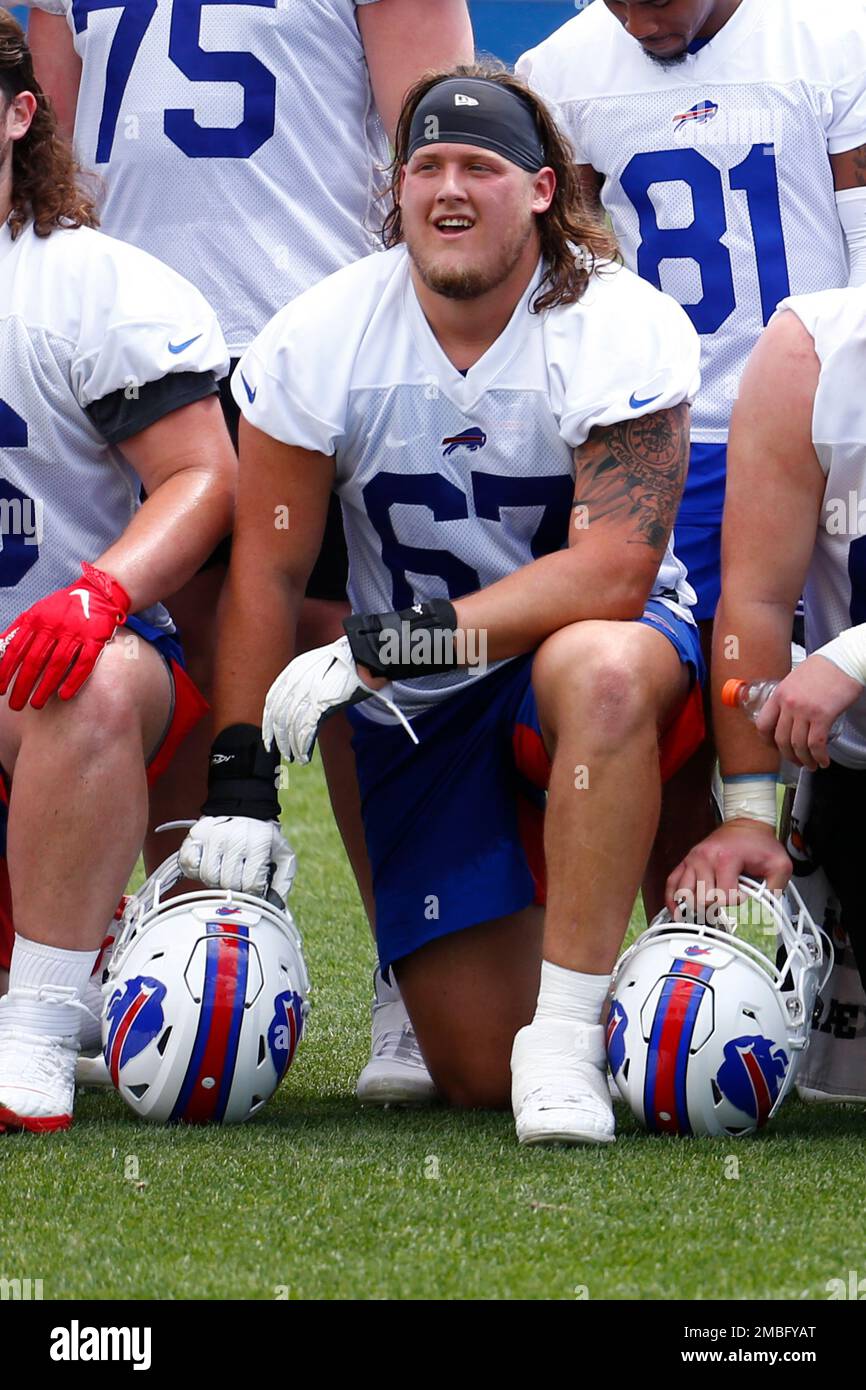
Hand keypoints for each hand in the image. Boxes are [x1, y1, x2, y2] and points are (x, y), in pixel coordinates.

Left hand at [0, 562, 129, 710]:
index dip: (6, 671)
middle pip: (35, 660)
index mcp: (37, 619)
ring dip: (45, 687)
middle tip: (16, 705)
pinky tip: (64, 696)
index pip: (16, 649)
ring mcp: (76, 633)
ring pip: (57, 664)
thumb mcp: (37, 610)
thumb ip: (18, 628)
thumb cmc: (64, 605)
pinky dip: (74, 680)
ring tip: (36, 704)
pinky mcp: (95, 639)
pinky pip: (84, 663)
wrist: (98, 592)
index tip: (0, 689)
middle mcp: (54, 626)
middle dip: (23, 685)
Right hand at [179, 815, 296, 898]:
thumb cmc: (263, 837)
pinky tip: (209, 862)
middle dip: (235, 885)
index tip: (254, 886)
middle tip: (239, 875)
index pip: (251, 885)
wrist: (244, 807)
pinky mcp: (197, 834)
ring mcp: (214, 835)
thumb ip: (282, 882)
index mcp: (260, 842)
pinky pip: (190, 865)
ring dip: (216, 879)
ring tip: (225, 869)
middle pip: (229, 883)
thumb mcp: (282, 855)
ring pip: (208, 877)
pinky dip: (197, 869)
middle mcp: (236, 838)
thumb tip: (277, 907)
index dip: (253, 891)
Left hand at [263, 635, 414, 763]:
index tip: (269, 735)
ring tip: (295, 757)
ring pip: (290, 726)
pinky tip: (303, 756)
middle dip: (278, 737)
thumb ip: (306, 682)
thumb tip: (300, 705)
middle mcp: (296, 681)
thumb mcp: (320, 666)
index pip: (272, 699)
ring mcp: (308, 692)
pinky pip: (305, 730)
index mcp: (293, 670)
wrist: (366, 656)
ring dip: (291, 745)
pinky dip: (302, 746)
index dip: (268, 721)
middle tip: (280, 751)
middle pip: (278, 715)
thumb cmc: (348, 663)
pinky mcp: (321, 703)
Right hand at [665, 821, 791, 919]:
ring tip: (708, 908)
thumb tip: (768, 909)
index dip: (736, 901)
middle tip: (726, 901)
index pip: (724, 897)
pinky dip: (673, 900)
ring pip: (685, 895)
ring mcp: (692, 859)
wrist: (746, 824)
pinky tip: (678, 910)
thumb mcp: (779, 864)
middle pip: (702, 899)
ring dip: (696, 906)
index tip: (744, 893)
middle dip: (716, 905)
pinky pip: (671, 884)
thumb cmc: (759, 844)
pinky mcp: (686, 862)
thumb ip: (776, 888)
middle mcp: (705, 858)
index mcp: (726, 858)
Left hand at [754, 654, 861, 770]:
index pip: (763, 724)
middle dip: (788, 756)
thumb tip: (787, 714)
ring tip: (811, 765)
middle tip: (796, 761)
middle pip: (781, 740)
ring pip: (798, 745)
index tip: (774, 747)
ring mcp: (804, 711)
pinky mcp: (823, 716)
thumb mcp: (795, 679)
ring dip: (804, 760)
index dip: (767, 741)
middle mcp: (788, 704)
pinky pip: (816, 744)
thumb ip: (788, 697)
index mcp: (779, 694)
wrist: (844, 661)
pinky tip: (823, 761)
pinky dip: (819, 757)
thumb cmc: (823, 668)